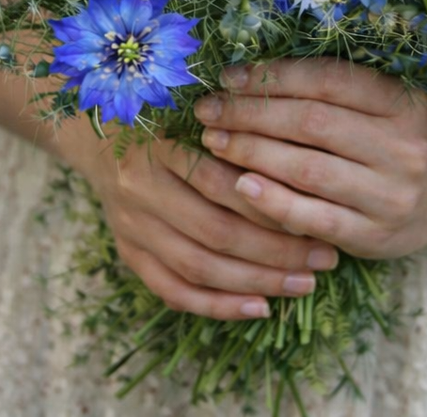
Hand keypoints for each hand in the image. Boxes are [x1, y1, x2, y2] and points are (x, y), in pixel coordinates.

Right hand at [70, 134, 340, 321]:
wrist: (101, 138)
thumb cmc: (170, 122)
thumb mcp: (201, 118)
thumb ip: (241, 142)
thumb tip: (305, 183)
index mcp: (162, 147)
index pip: (223, 184)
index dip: (273, 204)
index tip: (322, 215)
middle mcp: (141, 189)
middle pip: (215, 231)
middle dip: (277, 251)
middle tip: (325, 259)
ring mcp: (131, 227)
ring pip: (198, 267)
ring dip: (256, 281)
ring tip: (302, 285)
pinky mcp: (129, 254)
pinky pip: (173, 291)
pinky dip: (217, 305)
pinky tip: (258, 309)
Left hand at [194, 58, 426, 259]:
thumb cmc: (408, 135)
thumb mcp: (390, 101)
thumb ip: (338, 89)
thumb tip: (254, 73)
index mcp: (402, 103)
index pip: (327, 81)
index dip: (273, 76)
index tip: (229, 76)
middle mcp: (401, 147)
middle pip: (310, 123)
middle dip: (250, 113)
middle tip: (207, 109)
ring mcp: (390, 195)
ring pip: (307, 168)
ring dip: (251, 153)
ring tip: (213, 140)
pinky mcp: (375, 236)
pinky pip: (314, 217)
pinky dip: (272, 201)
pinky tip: (239, 185)